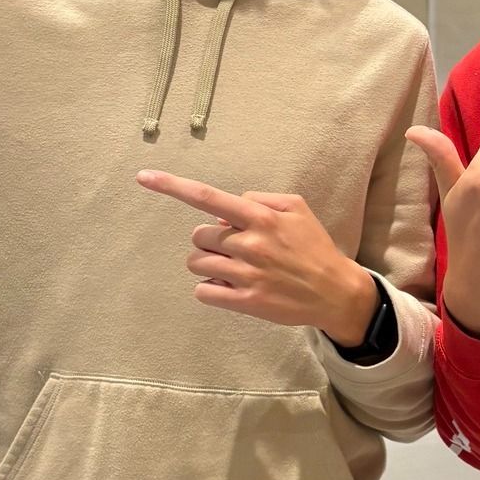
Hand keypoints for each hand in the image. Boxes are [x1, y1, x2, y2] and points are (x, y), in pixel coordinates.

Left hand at [137, 171, 376, 342]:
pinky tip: (229, 286)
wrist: (335, 291)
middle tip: (232, 248)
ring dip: (207, 264)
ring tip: (232, 268)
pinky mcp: (246, 302)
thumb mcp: (296, 207)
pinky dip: (210, 288)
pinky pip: (204, 292)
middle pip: (198, 236)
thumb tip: (227, 209)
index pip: (207, 198)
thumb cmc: (314, 247)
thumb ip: (260, 199)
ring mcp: (247, 274)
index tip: (144, 177)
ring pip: (197, 263)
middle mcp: (250, 243)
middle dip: (209, 241)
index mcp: (260, 217)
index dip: (172, 186)